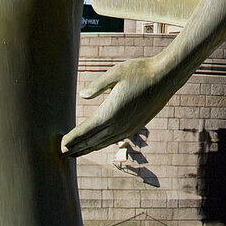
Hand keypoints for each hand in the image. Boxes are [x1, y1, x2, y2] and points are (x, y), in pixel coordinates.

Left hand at [61, 54, 179, 157]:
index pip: (85, 131)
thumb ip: (97, 86)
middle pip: (92, 141)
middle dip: (76, 147)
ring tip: (77, 152)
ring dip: (88, 148)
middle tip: (62, 154)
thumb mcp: (115, 73)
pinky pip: (114, 140)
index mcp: (109, 113)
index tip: (60, 145)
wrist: (165, 77)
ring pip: (103, 143)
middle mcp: (118, 125)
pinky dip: (102, 143)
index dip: (71, 139)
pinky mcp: (135, 127)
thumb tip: (82, 95)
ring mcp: (128, 128)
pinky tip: (99, 142)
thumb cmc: (140, 71)